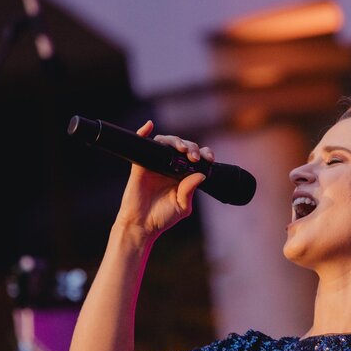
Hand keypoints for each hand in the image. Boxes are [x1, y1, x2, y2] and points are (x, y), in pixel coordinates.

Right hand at [113, 121, 214, 241]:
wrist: (141, 225)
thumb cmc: (161, 217)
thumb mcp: (182, 206)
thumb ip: (190, 191)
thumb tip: (201, 175)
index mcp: (182, 175)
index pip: (196, 157)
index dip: (204, 153)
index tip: (209, 158)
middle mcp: (170, 166)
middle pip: (182, 147)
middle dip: (191, 148)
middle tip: (194, 158)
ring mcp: (155, 164)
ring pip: (166, 142)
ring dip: (176, 141)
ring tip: (182, 149)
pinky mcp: (141, 164)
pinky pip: (142, 144)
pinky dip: (144, 132)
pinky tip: (149, 125)